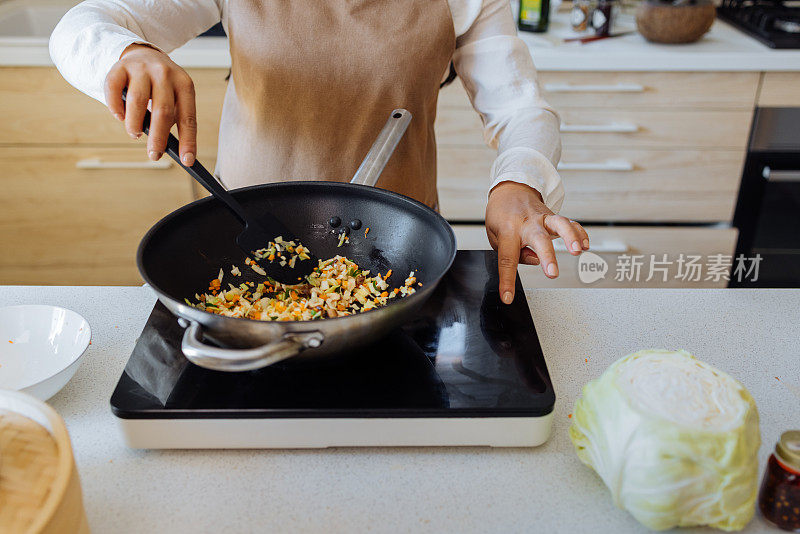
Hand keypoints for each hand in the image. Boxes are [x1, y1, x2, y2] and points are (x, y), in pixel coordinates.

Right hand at [104, 44, 196, 165]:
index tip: (187, 161)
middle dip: (158, 138)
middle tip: (154, 155)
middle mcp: (165, 74)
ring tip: (135, 133)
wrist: (143, 55)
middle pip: (163, 111)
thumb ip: (170, 119)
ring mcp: (142, 68)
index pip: (188, 117)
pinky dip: (115, 107)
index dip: (188, 141)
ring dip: (135, 123)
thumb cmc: (160, 87)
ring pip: (137, 100)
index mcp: (184, 84)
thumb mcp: (173, 98)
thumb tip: (163, 147)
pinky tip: (119, 116)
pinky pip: (114, 89)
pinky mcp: (120, 67)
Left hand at [485, 181, 588, 303]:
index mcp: (508, 231)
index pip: (507, 258)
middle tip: (552, 274)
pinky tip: (585, 245)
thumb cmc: (501, 216)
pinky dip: (580, 233)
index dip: (507, 280)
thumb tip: (535, 260)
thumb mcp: (495, 235)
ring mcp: (543, 218)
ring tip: (578, 251)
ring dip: (571, 237)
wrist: (510, 190)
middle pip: (539, 239)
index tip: (508, 296)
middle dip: (547, 257)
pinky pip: (570, 223)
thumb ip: (512, 251)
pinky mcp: (554, 217)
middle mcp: (527, 223)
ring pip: (560, 224)